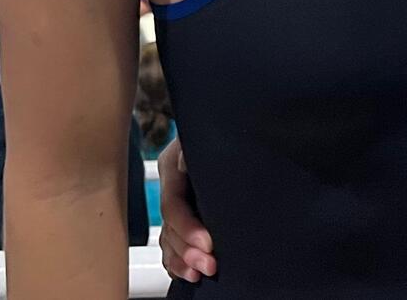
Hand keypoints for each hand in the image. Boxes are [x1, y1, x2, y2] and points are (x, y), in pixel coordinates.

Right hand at [158, 138, 217, 281]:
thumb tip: (184, 160)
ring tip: (200, 272)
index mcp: (172, 168)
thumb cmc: (222, 132)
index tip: (207, 243)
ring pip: (170, 241)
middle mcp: (173, 189)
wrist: (236, 133)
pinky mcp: (186, 220)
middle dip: (188, 250)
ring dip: (183, 260)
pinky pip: (172, 247)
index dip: (187, 227)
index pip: (172, 205)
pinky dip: (178, 263)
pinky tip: (189, 273)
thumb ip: (193, 149)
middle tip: (209, 264)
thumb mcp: (203, 136)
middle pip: (170, 228)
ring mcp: (178, 207)